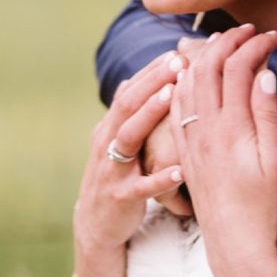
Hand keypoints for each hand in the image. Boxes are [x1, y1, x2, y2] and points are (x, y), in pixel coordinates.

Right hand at [73, 50, 189, 253]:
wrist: (96, 225)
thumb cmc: (117, 175)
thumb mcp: (118, 141)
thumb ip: (131, 113)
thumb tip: (146, 75)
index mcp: (110, 127)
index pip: (129, 90)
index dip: (151, 70)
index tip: (176, 51)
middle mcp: (107, 143)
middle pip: (128, 105)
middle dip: (153, 81)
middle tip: (178, 62)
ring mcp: (112, 170)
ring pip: (129, 138)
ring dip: (150, 115)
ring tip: (172, 97)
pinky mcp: (120, 198)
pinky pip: (142, 187)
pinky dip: (160, 179)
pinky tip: (180, 170)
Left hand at [170, 26, 276, 275]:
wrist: (233, 242)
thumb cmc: (262, 204)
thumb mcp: (274, 160)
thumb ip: (268, 114)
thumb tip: (265, 73)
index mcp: (231, 128)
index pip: (238, 68)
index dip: (255, 45)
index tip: (273, 37)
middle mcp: (204, 129)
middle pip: (208, 66)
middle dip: (228, 41)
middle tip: (249, 30)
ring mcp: (190, 138)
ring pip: (187, 81)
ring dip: (205, 54)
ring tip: (224, 42)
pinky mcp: (183, 148)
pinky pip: (176, 103)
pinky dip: (185, 79)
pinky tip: (194, 72)